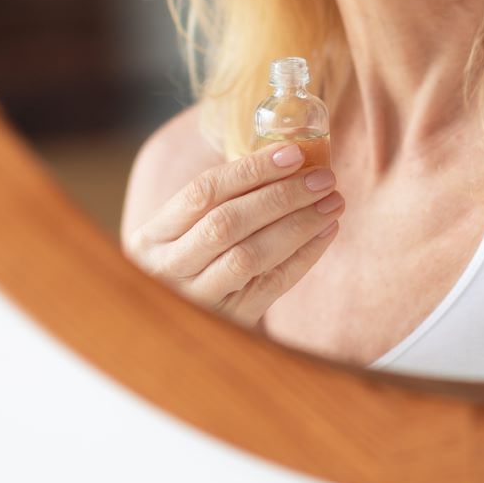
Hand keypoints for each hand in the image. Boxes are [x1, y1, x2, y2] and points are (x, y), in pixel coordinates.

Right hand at [122, 143, 343, 327]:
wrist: (176, 330)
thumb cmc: (192, 260)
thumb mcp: (184, 232)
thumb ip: (222, 199)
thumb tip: (289, 156)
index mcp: (150, 237)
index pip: (202, 192)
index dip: (250, 170)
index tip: (294, 153)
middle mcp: (165, 270)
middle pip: (227, 224)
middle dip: (282, 196)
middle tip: (324, 178)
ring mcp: (195, 301)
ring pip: (250, 257)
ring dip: (298, 225)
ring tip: (332, 202)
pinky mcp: (228, 323)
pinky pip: (272, 285)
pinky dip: (304, 256)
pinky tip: (326, 232)